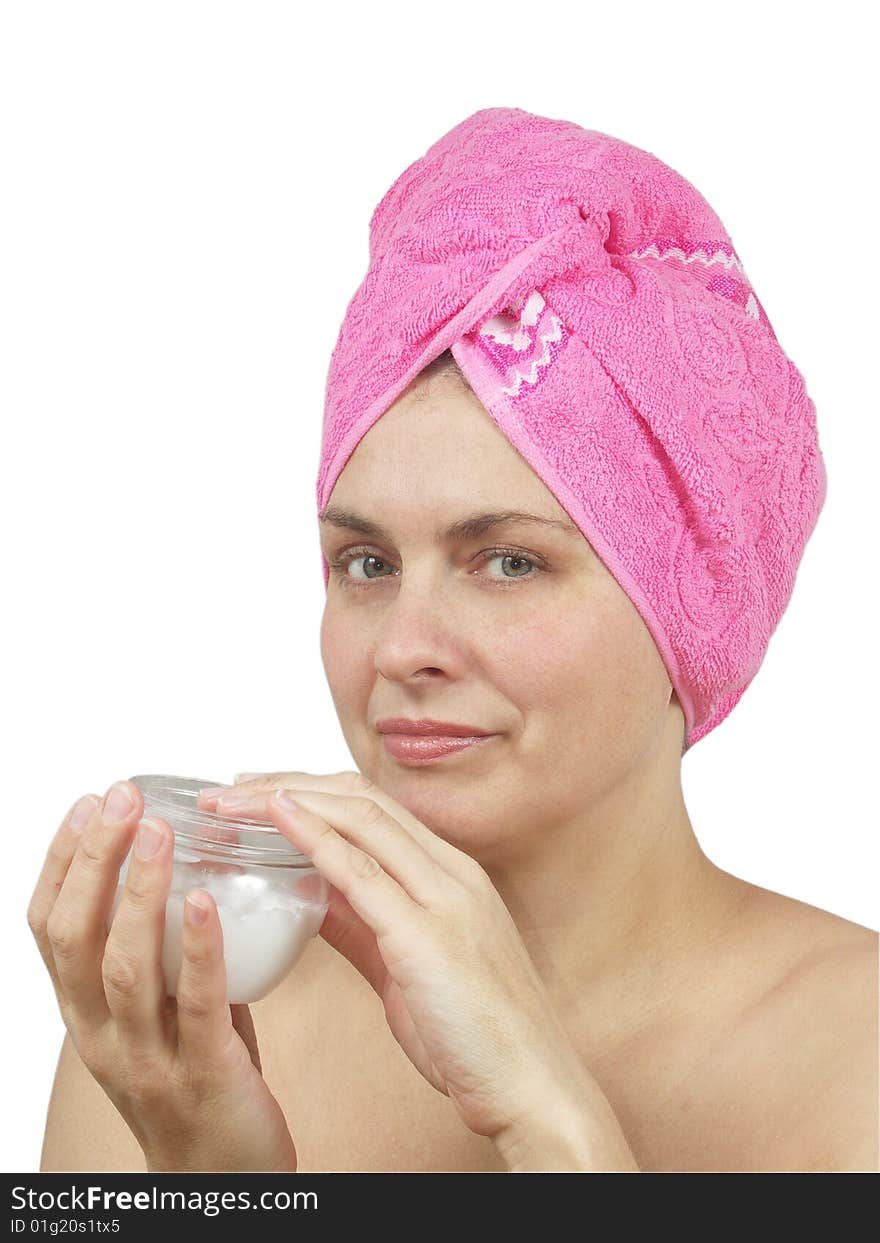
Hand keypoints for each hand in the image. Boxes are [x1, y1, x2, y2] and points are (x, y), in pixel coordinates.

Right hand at [27, 780, 297, 1172]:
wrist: (221, 1179)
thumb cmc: (197, 1081)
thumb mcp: (157, 1013)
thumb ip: (159, 954)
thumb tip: (185, 867)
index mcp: (85, 1015)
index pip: (48, 930)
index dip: (61, 863)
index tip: (87, 803)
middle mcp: (100, 1035)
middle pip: (76, 938)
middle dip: (94, 860)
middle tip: (122, 797)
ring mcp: (147, 1058)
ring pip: (125, 967)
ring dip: (138, 892)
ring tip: (158, 831)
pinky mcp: (202, 1074)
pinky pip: (195, 1003)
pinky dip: (196, 947)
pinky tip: (201, 900)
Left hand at [198, 769, 609, 1148]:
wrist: (533, 1086)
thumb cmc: (476, 1036)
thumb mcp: (409, 967)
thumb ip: (364, 923)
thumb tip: (314, 893)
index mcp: (452, 876)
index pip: (373, 807)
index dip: (311, 791)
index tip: (257, 790)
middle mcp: (452, 872)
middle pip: (361, 798)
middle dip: (289, 782)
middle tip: (230, 786)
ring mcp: (445, 897)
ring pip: (360, 817)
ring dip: (287, 799)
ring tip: (232, 798)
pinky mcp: (429, 935)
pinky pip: (363, 871)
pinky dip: (315, 837)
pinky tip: (276, 820)